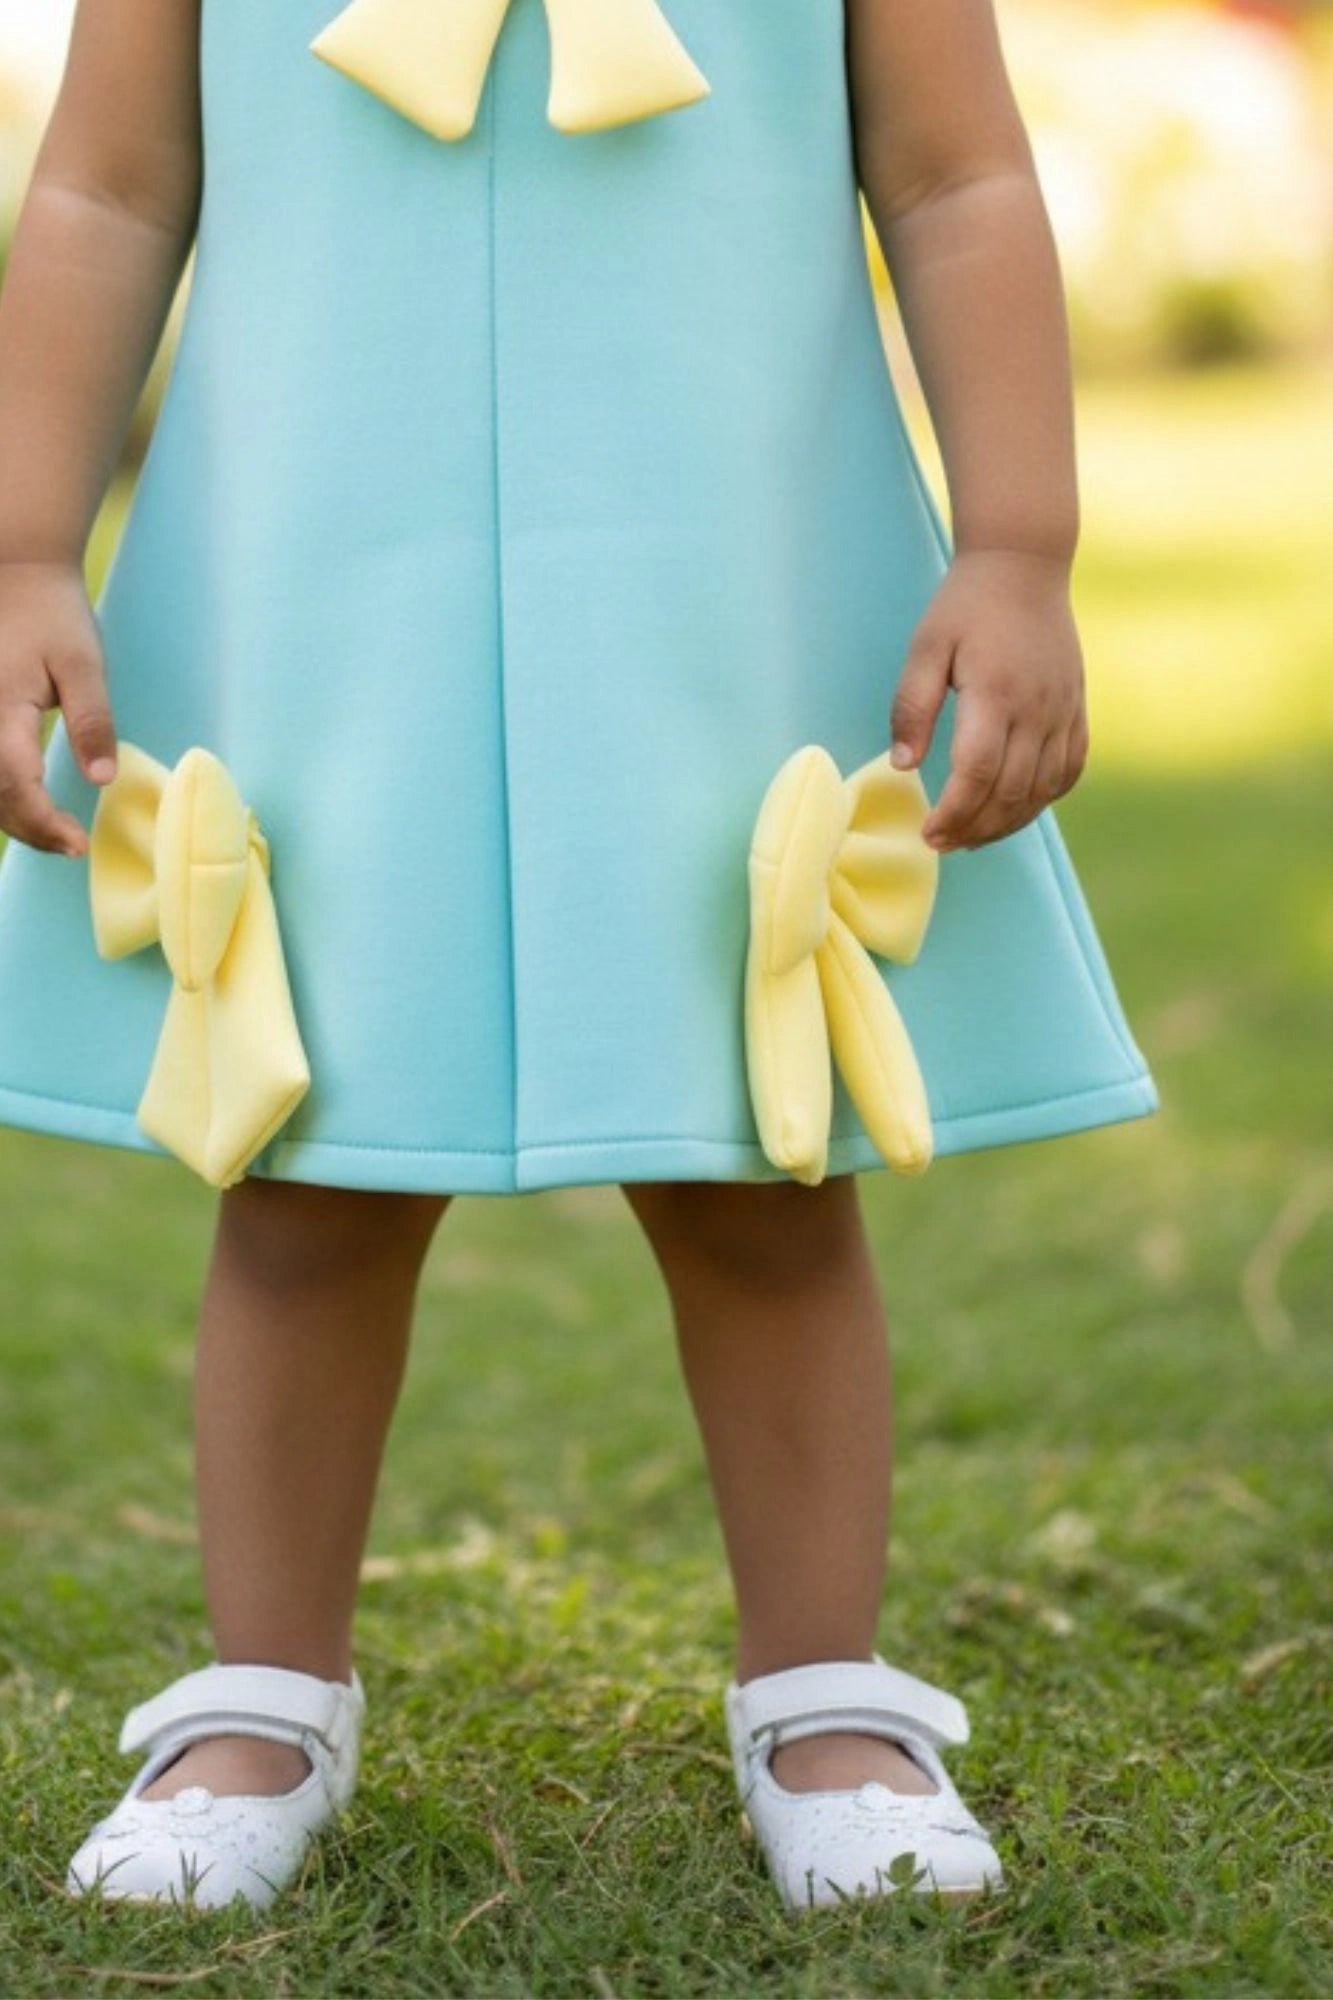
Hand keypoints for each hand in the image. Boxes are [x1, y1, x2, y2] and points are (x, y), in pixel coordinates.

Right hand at [0, 559, 117, 857]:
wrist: (16, 573)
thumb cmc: (53, 614)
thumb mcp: (83, 664)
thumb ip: (92, 721)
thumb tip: (102, 778)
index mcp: (1, 709)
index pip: (15, 784)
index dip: (43, 823)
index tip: (78, 844)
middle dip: (32, 829)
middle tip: (73, 846)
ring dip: (15, 818)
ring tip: (57, 834)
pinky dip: (4, 796)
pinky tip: (31, 807)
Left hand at [888, 549, 1088, 852]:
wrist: (1025, 565)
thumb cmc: (965, 606)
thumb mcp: (925, 648)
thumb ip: (911, 708)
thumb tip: (902, 766)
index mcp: (995, 694)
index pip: (976, 775)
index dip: (953, 814)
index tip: (929, 834)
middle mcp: (1037, 708)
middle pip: (1010, 793)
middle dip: (974, 829)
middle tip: (942, 843)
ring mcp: (1063, 711)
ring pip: (1042, 790)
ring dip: (1008, 823)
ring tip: (972, 836)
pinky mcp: (1077, 709)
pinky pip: (1070, 770)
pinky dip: (1044, 799)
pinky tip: (1016, 809)